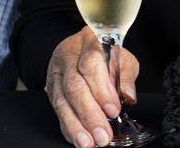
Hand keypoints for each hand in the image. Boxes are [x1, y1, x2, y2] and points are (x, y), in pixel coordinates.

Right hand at [45, 27, 138, 147]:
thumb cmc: (105, 54)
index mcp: (88, 41)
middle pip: (74, 86)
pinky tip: (77, 138)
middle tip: (102, 134)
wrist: (80, 50)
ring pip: (61, 101)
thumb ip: (126, 74)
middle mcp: (67, 56)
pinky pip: (57, 111)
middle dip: (89, 114)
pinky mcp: (51, 90)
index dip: (101, 89)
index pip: (90, 64)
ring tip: (88, 142)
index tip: (113, 110)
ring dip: (75, 125)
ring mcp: (56, 74)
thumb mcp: (122, 57)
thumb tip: (128, 95)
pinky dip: (67, 127)